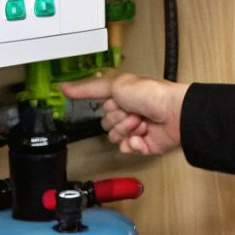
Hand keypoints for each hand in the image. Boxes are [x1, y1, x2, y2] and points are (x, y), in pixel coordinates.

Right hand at [61, 73, 189, 154]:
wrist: (172, 113)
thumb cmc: (150, 95)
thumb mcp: (113, 85)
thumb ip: (87, 88)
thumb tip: (62, 87)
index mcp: (122, 97)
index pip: (102, 107)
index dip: (109, 106)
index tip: (116, 103)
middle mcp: (128, 113)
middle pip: (106, 124)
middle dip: (118, 119)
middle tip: (133, 112)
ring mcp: (135, 130)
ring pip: (114, 138)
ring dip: (126, 130)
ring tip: (141, 122)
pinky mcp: (143, 145)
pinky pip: (126, 149)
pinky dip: (134, 143)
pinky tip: (143, 135)